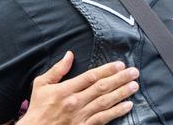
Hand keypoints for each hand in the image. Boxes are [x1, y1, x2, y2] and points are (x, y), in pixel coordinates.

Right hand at [17, 51, 139, 124]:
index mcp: (65, 90)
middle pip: (102, 88)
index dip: (107, 70)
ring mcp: (80, 116)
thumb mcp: (41, 85)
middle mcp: (75, 102)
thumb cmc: (38, 108)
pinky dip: (116, 112)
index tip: (119, 65)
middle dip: (120, 79)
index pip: (90, 77)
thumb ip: (57, 70)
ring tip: (134, 86)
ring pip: (105, 102)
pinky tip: (127, 106)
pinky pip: (103, 119)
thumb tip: (69, 55)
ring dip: (121, 93)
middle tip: (134, 73)